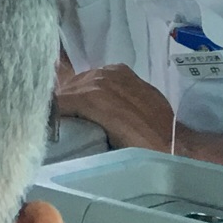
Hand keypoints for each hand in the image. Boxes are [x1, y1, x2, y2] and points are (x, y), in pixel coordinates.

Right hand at [56, 64, 176, 152]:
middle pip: (67, 88)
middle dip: (61, 103)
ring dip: (77, 94)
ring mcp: (112, 72)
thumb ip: (77, 130)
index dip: (49, 112)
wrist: (175, 144)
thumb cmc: (138, 151)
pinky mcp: (122, 71)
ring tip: (77, 112)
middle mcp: (99, 79)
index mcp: (91, 97)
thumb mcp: (102, 144)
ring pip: (81, 80)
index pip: (56, 100)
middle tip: (59, 120)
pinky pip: (97, 75)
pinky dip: (92, 86)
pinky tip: (96, 100)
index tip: (46, 124)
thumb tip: (57, 127)